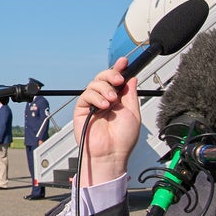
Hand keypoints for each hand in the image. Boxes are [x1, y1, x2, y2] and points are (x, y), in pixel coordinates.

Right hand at [72, 58, 140, 186]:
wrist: (111, 154)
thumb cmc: (123, 140)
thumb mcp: (133, 113)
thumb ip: (130, 94)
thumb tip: (132, 78)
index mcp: (118, 100)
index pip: (116, 81)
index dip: (119, 69)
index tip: (124, 62)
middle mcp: (105, 100)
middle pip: (103, 78)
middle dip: (111, 75)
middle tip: (118, 80)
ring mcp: (93, 104)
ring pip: (94, 84)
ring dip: (105, 88)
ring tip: (112, 101)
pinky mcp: (82, 110)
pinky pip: (86, 95)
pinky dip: (95, 97)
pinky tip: (103, 105)